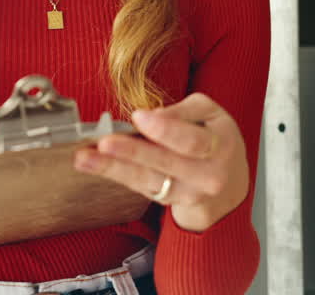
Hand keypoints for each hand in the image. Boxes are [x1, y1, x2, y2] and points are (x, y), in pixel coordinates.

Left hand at [74, 93, 248, 231]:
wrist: (229, 187)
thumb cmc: (216, 141)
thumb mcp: (211, 115)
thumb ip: (183, 111)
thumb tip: (152, 115)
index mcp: (219, 146)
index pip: (191, 140)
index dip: (165, 129)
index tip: (138, 117)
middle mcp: (206, 175)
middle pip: (166, 163)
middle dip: (132, 152)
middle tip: (104, 142)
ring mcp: (187, 194)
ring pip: (148, 180)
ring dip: (113, 168)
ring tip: (85, 158)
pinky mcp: (169, 202)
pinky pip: (141, 187)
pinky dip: (117, 174)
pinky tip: (95, 164)